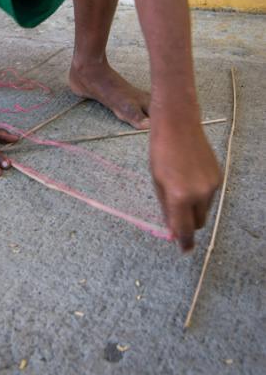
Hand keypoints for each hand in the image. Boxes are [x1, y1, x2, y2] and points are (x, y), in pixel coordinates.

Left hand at [150, 118, 221, 250]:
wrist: (178, 124)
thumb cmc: (160, 150)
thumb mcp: (156, 180)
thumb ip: (165, 207)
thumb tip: (171, 228)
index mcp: (179, 196)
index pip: (184, 229)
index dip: (184, 242)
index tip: (184, 250)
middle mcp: (199, 193)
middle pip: (197, 223)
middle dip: (187, 224)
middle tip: (176, 215)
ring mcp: (211, 186)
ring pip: (204, 210)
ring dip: (193, 209)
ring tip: (180, 188)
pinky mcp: (218, 178)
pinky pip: (209, 196)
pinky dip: (200, 195)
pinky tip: (189, 179)